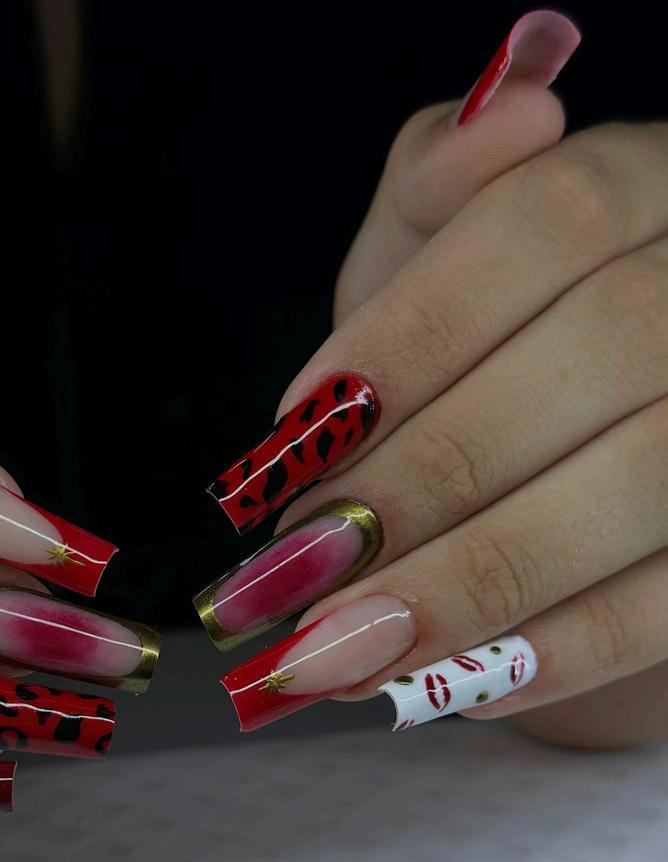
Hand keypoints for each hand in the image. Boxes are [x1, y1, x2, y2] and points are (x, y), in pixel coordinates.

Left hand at [198, 13, 667, 749]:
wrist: (594, 421)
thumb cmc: (496, 331)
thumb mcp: (446, 247)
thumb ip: (438, 190)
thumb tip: (507, 113)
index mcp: (639, 186)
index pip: (537, 230)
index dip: (405, 341)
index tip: (290, 444)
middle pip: (597, 359)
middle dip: (426, 479)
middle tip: (298, 570)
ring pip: (642, 486)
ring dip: (477, 583)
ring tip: (342, 653)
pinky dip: (561, 652)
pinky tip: (447, 687)